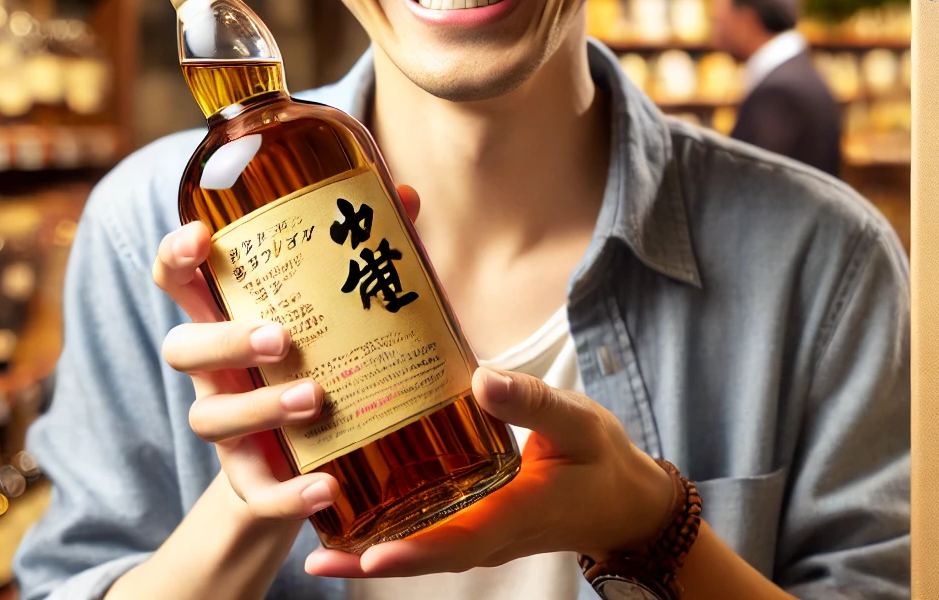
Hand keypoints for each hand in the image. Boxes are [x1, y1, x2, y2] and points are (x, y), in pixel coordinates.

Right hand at [152, 186, 423, 522]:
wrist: (319, 468)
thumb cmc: (325, 366)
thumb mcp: (339, 315)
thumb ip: (366, 256)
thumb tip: (408, 197)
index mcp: (229, 319)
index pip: (177, 280)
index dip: (176, 256)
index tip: (201, 237)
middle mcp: (217, 373)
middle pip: (181, 348)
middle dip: (225, 340)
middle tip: (282, 338)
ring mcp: (229, 427)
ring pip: (210, 419)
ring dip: (260, 408)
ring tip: (317, 399)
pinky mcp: (251, 481)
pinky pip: (255, 493)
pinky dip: (287, 494)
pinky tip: (326, 486)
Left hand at [302, 367, 676, 577]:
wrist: (624, 501)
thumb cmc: (602, 460)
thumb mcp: (578, 421)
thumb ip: (532, 403)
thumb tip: (482, 380)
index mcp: (516, 512)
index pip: (458, 541)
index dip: (413, 551)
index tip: (369, 556)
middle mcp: (492, 534)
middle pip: (424, 555)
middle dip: (368, 558)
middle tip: (314, 557)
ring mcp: (483, 535)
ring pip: (422, 549)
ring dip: (371, 548)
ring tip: (317, 540)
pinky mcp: (478, 525)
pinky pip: (431, 535)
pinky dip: (393, 530)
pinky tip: (355, 510)